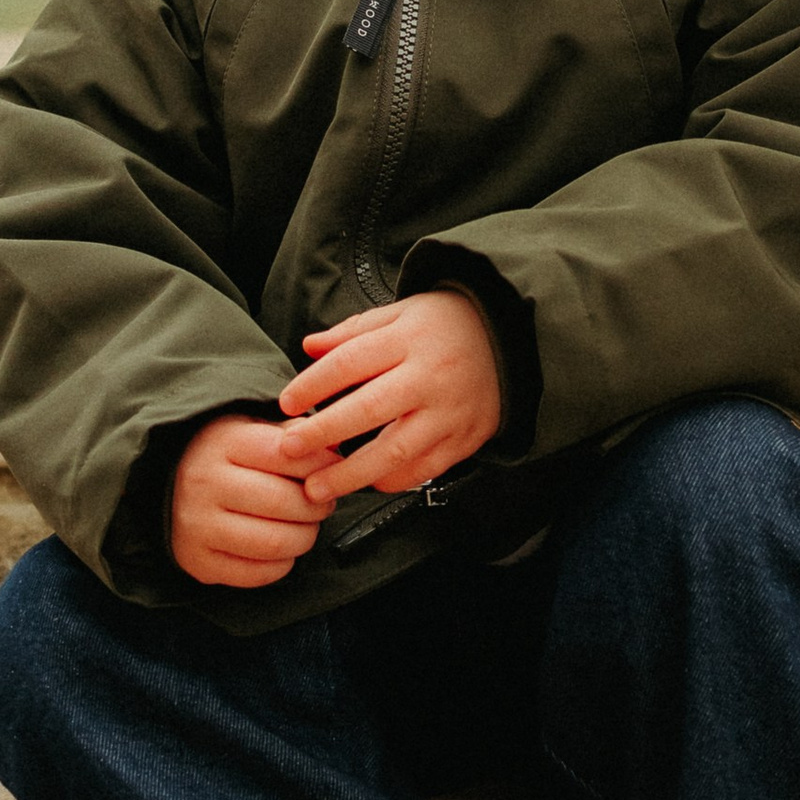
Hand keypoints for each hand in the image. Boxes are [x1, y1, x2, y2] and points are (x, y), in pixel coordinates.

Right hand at [169, 414, 322, 589]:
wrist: (165, 483)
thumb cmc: (224, 454)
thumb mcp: (252, 427)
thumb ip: (293, 435)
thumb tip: (336, 453)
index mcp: (222, 441)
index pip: (287, 454)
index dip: (321, 465)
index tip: (332, 470)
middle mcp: (204, 482)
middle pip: (285, 502)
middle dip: (317, 506)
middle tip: (322, 503)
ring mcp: (197, 525)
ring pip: (275, 542)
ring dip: (305, 537)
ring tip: (305, 526)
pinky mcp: (198, 562)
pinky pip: (258, 574)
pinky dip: (282, 564)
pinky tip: (281, 547)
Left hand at [275, 290, 502, 506]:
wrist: (513, 336)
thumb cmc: (448, 323)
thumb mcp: (402, 311)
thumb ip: (354, 331)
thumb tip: (309, 347)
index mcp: (410, 338)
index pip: (350, 362)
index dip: (313, 385)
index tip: (285, 403)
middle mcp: (430, 376)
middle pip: (368, 410)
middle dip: (323, 433)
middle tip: (289, 450)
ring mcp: (450, 411)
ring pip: (396, 450)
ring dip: (352, 474)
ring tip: (318, 487)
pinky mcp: (466, 438)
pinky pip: (426, 469)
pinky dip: (394, 481)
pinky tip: (368, 482)